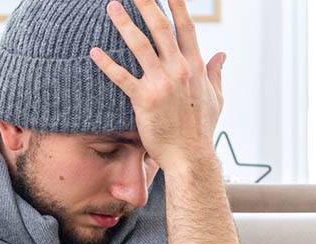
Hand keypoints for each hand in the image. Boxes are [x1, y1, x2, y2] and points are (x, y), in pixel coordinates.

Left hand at [90, 0, 224, 169]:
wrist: (190, 156)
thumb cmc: (201, 130)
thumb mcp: (216, 98)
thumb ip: (215, 73)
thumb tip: (221, 54)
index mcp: (195, 67)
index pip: (186, 28)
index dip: (176, 5)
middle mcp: (179, 70)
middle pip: (160, 28)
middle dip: (147, 4)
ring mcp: (161, 84)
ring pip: (139, 45)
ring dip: (124, 24)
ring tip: (111, 7)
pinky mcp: (144, 100)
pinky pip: (122, 76)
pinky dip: (106, 63)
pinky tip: (94, 51)